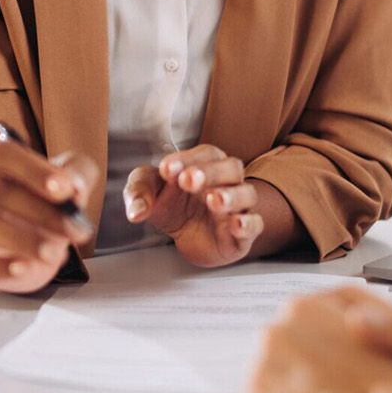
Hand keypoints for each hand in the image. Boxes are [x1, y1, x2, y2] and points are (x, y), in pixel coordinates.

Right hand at [0, 135, 95, 292]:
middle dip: (38, 210)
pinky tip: (25, 268)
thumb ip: (77, 173)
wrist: (39, 241)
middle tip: (73, 227)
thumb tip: (73, 187)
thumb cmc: (48, 200)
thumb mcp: (71, 179)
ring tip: (53, 252)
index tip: (65, 189)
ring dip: (21, 239)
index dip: (33, 170)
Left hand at [123, 143, 263, 266]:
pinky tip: (235, 224)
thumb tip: (135, 211)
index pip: (205, 153)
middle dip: (210, 172)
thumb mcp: (149, 194)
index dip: (187, 159)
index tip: (167, 169)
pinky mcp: (243, 234)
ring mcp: (238, 207)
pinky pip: (255, 224)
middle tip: (188, 180)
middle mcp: (226, 182)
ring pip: (247, 194)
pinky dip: (248, 223)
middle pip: (231, 167)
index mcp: (205, 165)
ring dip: (231, 196)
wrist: (188, 239)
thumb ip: (139, 194)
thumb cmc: (173, 206)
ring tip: (213, 200)